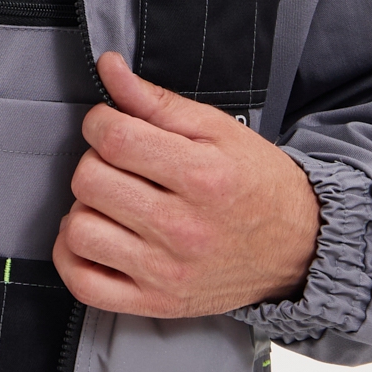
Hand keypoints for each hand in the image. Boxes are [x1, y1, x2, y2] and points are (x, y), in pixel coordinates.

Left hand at [53, 52, 319, 318]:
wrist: (299, 248)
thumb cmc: (258, 185)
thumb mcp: (217, 130)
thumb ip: (156, 101)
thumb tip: (109, 67)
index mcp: (203, 177)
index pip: (114, 139)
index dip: (99, 122)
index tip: (111, 125)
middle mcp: (183, 229)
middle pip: (89, 181)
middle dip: (96, 161)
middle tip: (120, 166)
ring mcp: (166, 272)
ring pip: (79, 230)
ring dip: (86, 208)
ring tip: (112, 202)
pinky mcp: (156, 303)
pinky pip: (83, 282)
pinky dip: (72, 256)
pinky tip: (96, 236)